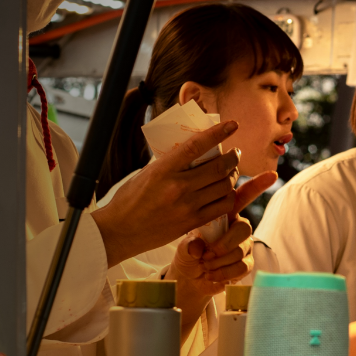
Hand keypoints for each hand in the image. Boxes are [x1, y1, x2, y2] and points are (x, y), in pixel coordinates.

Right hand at [91, 121, 250, 266]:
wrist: (120, 231)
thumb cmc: (130, 199)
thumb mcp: (146, 173)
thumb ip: (170, 163)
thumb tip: (194, 150)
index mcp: (163, 169)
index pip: (196, 146)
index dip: (218, 133)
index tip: (232, 125)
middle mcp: (177, 187)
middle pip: (218, 167)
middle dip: (233, 157)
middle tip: (235, 153)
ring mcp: (187, 206)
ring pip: (224, 186)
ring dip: (232, 176)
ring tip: (230, 172)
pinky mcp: (192, 222)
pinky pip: (222, 207)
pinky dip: (229, 197)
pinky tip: (225, 193)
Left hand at [168, 172, 275, 326]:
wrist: (190, 277)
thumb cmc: (188, 254)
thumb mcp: (183, 245)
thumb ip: (189, 244)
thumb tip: (198, 248)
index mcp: (224, 213)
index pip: (244, 196)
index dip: (258, 185)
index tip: (272, 174)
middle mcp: (237, 226)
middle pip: (244, 227)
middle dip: (224, 243)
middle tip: (206, 254)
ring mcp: (244, 245)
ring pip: (241, 250)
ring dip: (219, 261)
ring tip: (204, 265)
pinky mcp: (247, 263)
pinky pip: (242, 266)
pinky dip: (224, 272)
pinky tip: (211, 274)